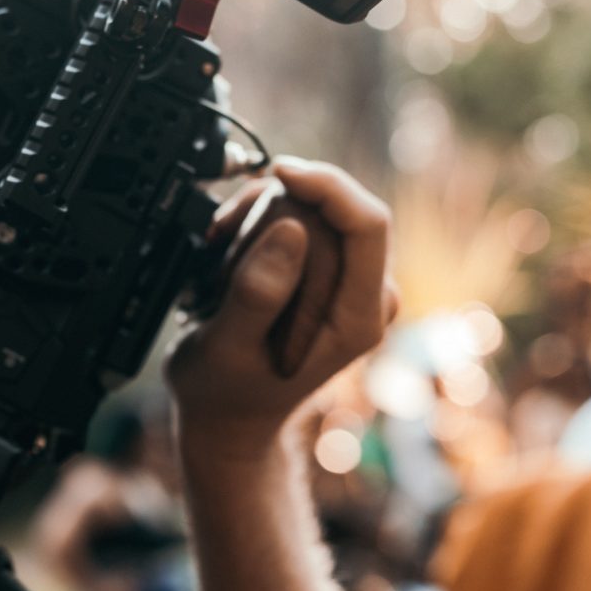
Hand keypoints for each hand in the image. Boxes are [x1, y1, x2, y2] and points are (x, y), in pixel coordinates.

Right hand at [166, 157, 397, 458]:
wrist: (229, 417)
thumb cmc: (225, 393)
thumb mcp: (226, 347)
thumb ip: (258, 293)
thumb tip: (292, 228)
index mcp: (357, 320)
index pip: (368, 224)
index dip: (326, 185)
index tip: (279, 173)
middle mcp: (368, 299)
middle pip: (344, 210)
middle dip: (283, 202)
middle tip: (227, 232)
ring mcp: (352, 286)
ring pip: (323, 211)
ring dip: (268, 213)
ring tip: (222, 251)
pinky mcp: (333, 276)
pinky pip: (309, 223)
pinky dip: (267, 221)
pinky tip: (232, 248)